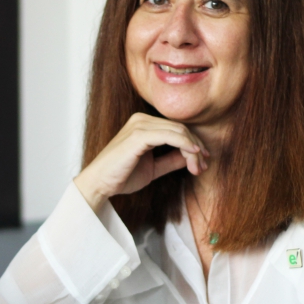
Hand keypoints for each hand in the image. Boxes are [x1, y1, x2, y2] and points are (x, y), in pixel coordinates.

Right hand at [73, 113, 208, 211]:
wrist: (99, 184)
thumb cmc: (121, 176)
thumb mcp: (153, 168)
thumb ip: (170, 160)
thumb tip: (191, 157)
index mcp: (143, 124)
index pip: (177, 129)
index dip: (194, 144)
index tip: (203, 163)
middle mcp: (142, 119)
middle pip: (180, 128)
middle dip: (197, 148)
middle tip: (203, 167)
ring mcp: (139, 125)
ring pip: (178, 131)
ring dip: (193, 150)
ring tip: (198, 168)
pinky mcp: (139, 135)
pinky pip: (170, 136)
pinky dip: (184, 145)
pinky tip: (192, 156)